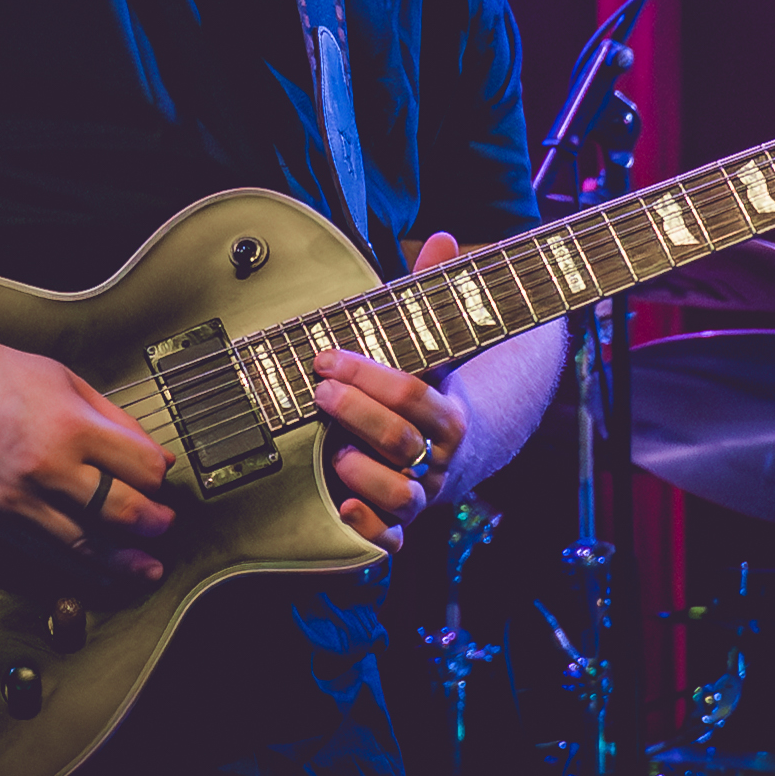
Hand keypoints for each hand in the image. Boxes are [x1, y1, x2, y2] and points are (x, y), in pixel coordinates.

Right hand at [0, 338, 176, 581]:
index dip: (159, 477)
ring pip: (85, 546)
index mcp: (69, 426)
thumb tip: (153, 453)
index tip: (161, 480)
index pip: (139, 467)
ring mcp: (17, 501)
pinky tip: (99, 574)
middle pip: (119, 512)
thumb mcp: (64, 379)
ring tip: (146, 568)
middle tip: (164, 527)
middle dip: (152, 525)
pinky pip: (44, 557)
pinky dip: (78, 570)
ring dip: (123, 562)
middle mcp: (46, 468)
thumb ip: (113, 418)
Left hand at [316, 232, 470, 553]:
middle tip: (318, 392)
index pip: (414, 395)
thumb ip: (431, 294)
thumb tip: (447, 236)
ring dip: (360, 471)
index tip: (327, 359)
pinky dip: (365, 526)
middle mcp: (437, 459)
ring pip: (399, 493)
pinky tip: (341, 505)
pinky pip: (389, 539)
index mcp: (448, 414)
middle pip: (402, 441)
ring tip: (332, 450)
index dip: (369, 376)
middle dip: (356, 414)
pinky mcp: (400, 525)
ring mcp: (420, 495)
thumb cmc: (427, 388)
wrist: (456, 451)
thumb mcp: (431, 342)